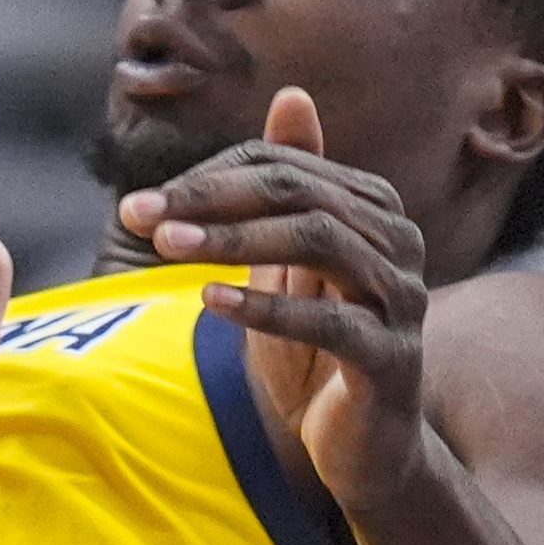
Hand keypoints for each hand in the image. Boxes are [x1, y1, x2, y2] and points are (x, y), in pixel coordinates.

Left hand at [115, 86, 436, 513]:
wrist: (365, 449)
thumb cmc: (320, 351)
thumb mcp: (293, 265)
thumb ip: (288, 190)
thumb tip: (292, 95)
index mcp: (372, 208)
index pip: (284, 166)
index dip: (208, 178)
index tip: (140, 203)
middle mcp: (399, 242)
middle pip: (301, 193)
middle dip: (212, 198)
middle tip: (139, 215)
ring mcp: (403, 300)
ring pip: (320, 242)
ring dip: (235, 240)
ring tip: (168, 247)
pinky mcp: (394, 359)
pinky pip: (332, 321)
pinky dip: (266, 306)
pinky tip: (209, 301)